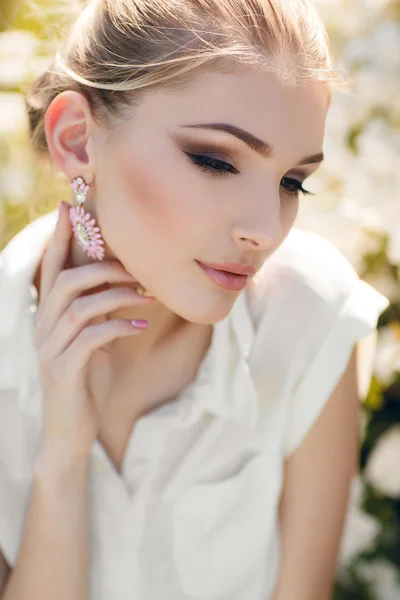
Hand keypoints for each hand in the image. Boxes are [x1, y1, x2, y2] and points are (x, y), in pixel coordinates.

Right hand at [33, 201, 153, 459]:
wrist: (69, 431)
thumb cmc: (84, 380)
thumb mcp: (89, 340)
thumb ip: (95, 312)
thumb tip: (121, 284)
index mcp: (47, 317)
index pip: (50, 269)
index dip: (60, 238)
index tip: (71, 207)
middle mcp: (43, 328)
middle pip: (65, 281)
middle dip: (103, 267)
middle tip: (138, 268)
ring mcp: (51, 350)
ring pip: (79, 306)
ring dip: (118, 295)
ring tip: (149, 296)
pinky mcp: (65, 371)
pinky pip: (92, 337)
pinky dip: (119, 325)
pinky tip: (141, 326)